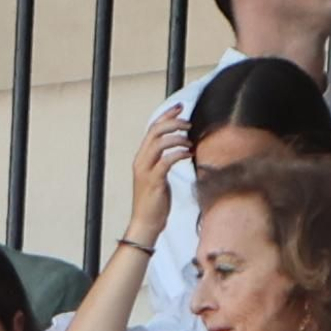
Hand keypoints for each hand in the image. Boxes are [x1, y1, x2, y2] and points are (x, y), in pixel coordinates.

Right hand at [126, 105, 187, 243]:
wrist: (146, 222)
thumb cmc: (155, 202)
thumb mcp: (159, 176)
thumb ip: (165, 160)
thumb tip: (183, 148)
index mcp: (142, 157)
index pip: (152, 129)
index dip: (165, 115)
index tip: (180, 107)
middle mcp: (141, 161)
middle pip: (154, 131)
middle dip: (173, 122)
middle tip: (188, 123)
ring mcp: (146, 170)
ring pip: (159, 143)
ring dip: (177, 138)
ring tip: (190, 141)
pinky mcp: (154, 181)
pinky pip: (166, 161)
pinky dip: (178, 154)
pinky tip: (189, 154)